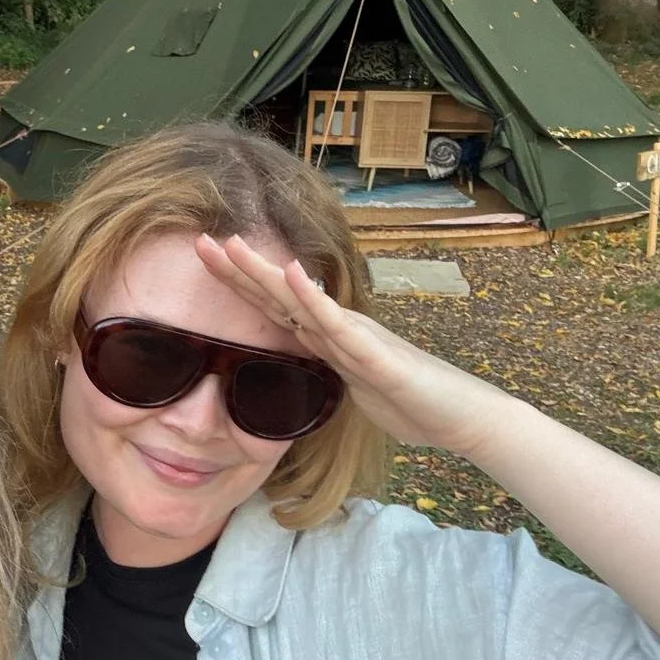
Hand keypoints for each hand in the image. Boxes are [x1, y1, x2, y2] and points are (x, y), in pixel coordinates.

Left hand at [196, 233, 513, 455]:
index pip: (273, 305)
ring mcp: (356, 338)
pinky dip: (313, 299)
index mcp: (327, 338)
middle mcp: (337, 329)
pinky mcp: (376, 356)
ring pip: (302, 301)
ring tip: (234, 245)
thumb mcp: (350, 387)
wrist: (460, 418)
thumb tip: (294, 365)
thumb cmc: (410, 402)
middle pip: (277, 295)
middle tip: (199, 241)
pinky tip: (293, 274)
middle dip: (237, 269)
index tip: (204, 259)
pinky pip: (338, 325)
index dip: (237, 282)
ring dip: (266, 273)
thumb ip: (324, 370)